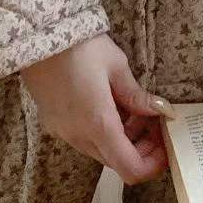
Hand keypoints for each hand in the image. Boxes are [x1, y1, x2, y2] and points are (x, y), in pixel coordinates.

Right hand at [20, 33, 173, 183]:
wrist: (37, 34)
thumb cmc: (80, 46)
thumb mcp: (116, 66)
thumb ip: (137, 95)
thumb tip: (161, 111)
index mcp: (98, 123)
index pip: (130, 168)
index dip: (152, 165)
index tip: (165, 146)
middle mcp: (78, 136)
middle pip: (117, 162)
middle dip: (141, 147)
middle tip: (153, 120)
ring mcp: (63, 132)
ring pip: (101, 151)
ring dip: (122, 138)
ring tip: (132, 106)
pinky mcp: (54, 124)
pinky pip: (85, 139)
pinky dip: (103, 131)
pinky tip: (109, 103)